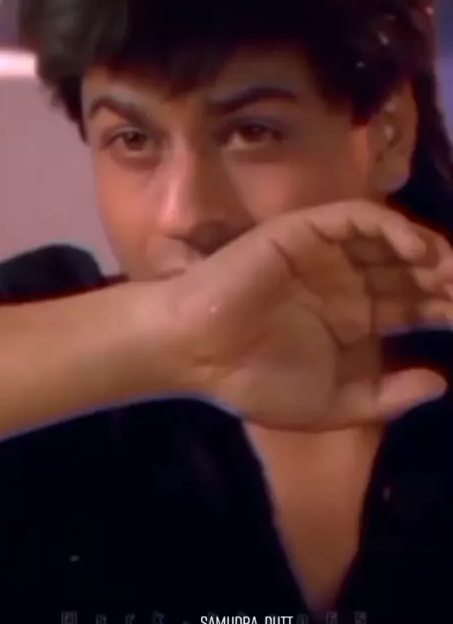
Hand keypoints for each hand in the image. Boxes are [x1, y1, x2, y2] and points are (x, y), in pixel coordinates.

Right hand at [169, 200, 452, 430]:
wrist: (197, 354)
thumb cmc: (255, 380)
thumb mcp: (332, 404)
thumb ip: (386, 397)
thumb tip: (440, 384)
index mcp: (355, 319)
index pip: (414, 305)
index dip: (447, 309)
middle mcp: (348, 280)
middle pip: (411, 270)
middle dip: (447, 280)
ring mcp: (327, 254)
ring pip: (391, 240)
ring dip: (428, 251)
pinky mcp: (305, 231)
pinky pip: (356, 219)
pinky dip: (390, 227)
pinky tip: (417, 250)